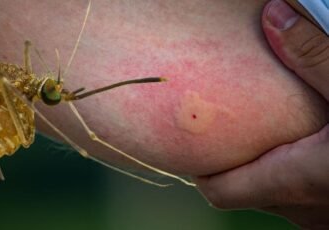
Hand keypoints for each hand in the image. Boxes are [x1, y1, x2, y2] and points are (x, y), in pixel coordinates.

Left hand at [195, 0, 328, 227]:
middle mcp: (305, 210)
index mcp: (298, 180)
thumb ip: (316, 55)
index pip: (220, 191)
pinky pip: (305, 198)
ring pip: (276, 196)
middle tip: (231, 128)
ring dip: (268, 167)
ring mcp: (327, 218)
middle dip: (235, 163)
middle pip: (246, 191)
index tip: (195, 145)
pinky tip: (311, 146)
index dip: (202, 170)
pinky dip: (296, 175)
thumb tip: (273, 17)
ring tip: (269, 132)